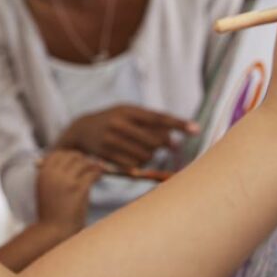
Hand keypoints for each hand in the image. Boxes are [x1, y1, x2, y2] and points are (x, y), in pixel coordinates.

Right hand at [36, 150, 102, 234]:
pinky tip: (99, 176)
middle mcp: (54, 174)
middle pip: (72, 156)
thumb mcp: (45, 190)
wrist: (53, 231)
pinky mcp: (79, 189)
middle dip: (81, 160)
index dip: (68, 157)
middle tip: (88, 167)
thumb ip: (53, 176)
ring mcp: (67, 181)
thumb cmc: (50, 213)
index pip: (58, 154)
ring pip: (84, 162)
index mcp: (44, 173)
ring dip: (91, 166)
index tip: (76, 163)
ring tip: (96, 170)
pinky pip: (93, 173)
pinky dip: (98, 173)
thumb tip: (68, 163)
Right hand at [56, 104, 198, 167]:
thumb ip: (149, 121)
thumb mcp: (127, 112)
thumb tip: (174, 138)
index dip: (178, 124)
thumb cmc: (112, 120)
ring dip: (152, 155)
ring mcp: (112, 141)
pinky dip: (140, 164)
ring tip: (147, 149)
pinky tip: (135, 157)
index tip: (196, 129)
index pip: (158, 117)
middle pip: (155, 140)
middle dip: (165, 145)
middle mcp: (119, 124)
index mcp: (127, 110)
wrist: (80, 130)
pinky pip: (134, 165)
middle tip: (169, 145)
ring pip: (146, 155)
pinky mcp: (108, 156)